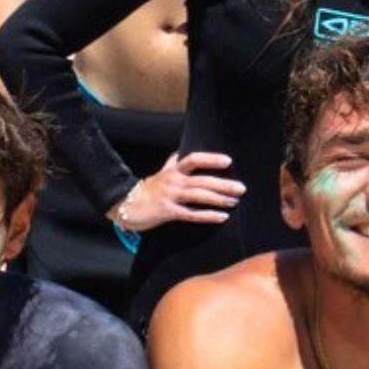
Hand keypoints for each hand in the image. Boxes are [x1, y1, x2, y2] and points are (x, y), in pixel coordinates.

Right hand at [112, 151, 242, 231]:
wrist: (127, 206)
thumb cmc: (147, 190)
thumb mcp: (160, 173)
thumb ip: (172, 162)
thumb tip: (180, 151)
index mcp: (173, 170)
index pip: (193, 159)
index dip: (211, 159)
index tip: (228, 161)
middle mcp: (173, 181)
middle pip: (202, 180)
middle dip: (223, 184)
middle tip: (241, 188)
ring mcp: (171, 197)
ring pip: (199, 196)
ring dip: (219, 199)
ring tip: (235, 201)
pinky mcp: (168, 212)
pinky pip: (191, 214)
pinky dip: (207, 216)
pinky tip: (221, 217)